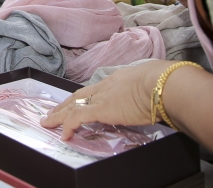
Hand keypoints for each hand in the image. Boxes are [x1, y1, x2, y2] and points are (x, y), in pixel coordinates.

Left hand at [41, 60, 171, 137]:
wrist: (162, 82)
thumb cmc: (163, 81)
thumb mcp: (151, 81)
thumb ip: (146, 89)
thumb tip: (153, 96)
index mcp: (118, 80)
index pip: (95, 89)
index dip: (83, 97)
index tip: (76, 102)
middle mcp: (106, 86)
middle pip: (78, 95)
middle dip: (64, 104)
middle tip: (53, 111)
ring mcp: (102, 97)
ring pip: (73, 105)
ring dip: (59, 115)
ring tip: (49, 122)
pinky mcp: (101, 109)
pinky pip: (78, 117)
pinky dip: (68, 125)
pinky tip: (63, 133)